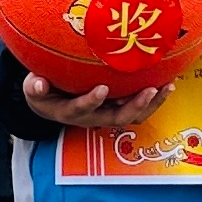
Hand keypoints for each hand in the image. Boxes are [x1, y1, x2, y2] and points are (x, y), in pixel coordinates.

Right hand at [23, 73, 166, 129]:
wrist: (52, 103)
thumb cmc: (43, 92)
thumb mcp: (33, 89)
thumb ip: (34, 86)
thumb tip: (36, 83)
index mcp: (70, 112)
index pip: (82, 109)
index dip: (92, 101)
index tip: (102, 89)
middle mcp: (93, 118)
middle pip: (117, 118)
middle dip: (134, 105)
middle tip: (148, 90)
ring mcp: (108, 115)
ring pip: (133, 116)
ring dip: (151, 104)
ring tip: (166, 87)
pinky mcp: (118, 110)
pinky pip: (139, 108)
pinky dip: (154, 99)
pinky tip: (167, 83)